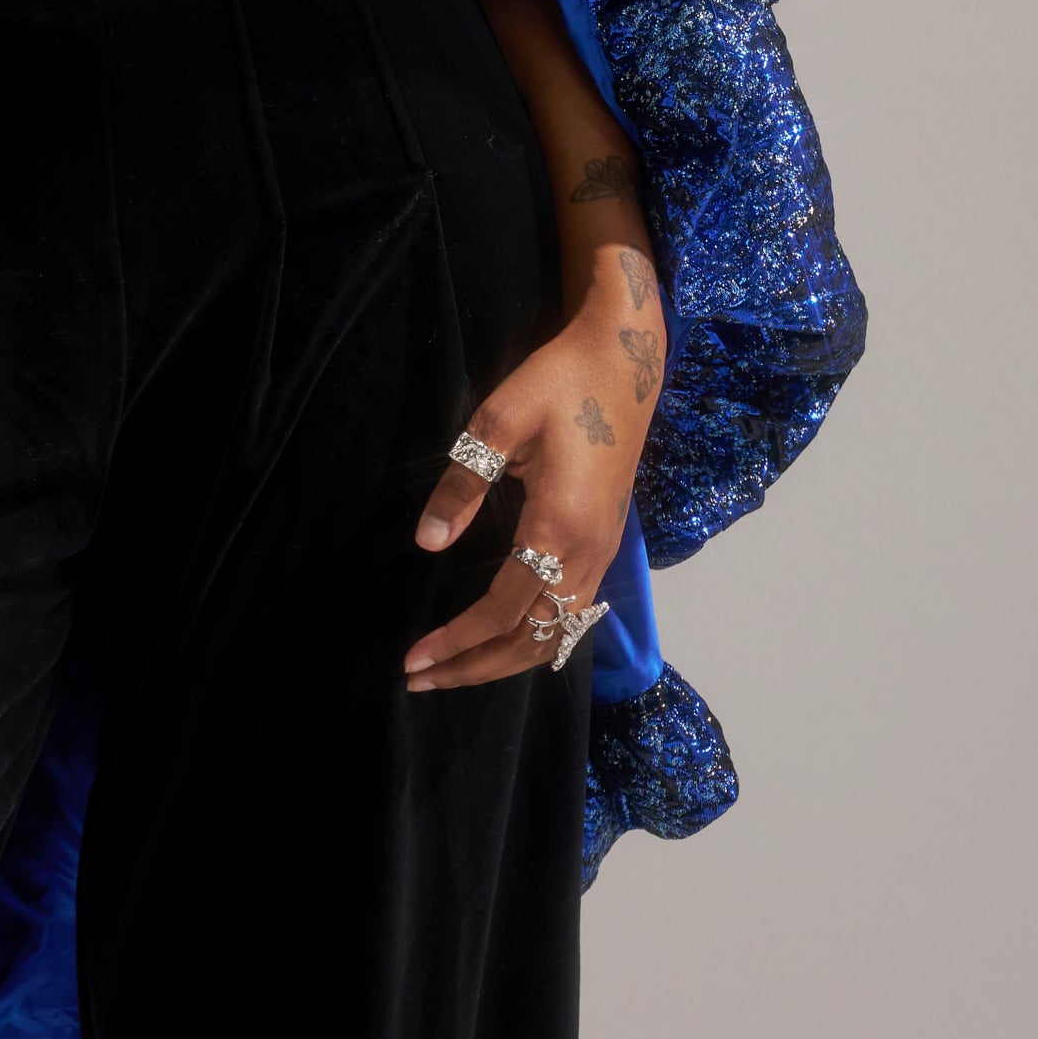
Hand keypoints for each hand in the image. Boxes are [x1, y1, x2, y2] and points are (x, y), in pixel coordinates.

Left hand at [403, 243, 664, 691]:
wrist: (625, 358)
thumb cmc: (559, 381)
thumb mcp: (499, 421)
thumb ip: (464, 484)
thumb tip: (428, 544)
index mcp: (559, 526)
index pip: (503, 610)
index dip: (457, 641)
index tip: (412, 659)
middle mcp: (588, 552)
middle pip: (533, 639)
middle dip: (476, 666)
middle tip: (420, 680)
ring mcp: (603, 550)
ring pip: (558, 634)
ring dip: (506, 659)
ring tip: (455, 669)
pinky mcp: (606, 540)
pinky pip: (574, 613)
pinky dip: (538, 640)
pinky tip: (506, 639)